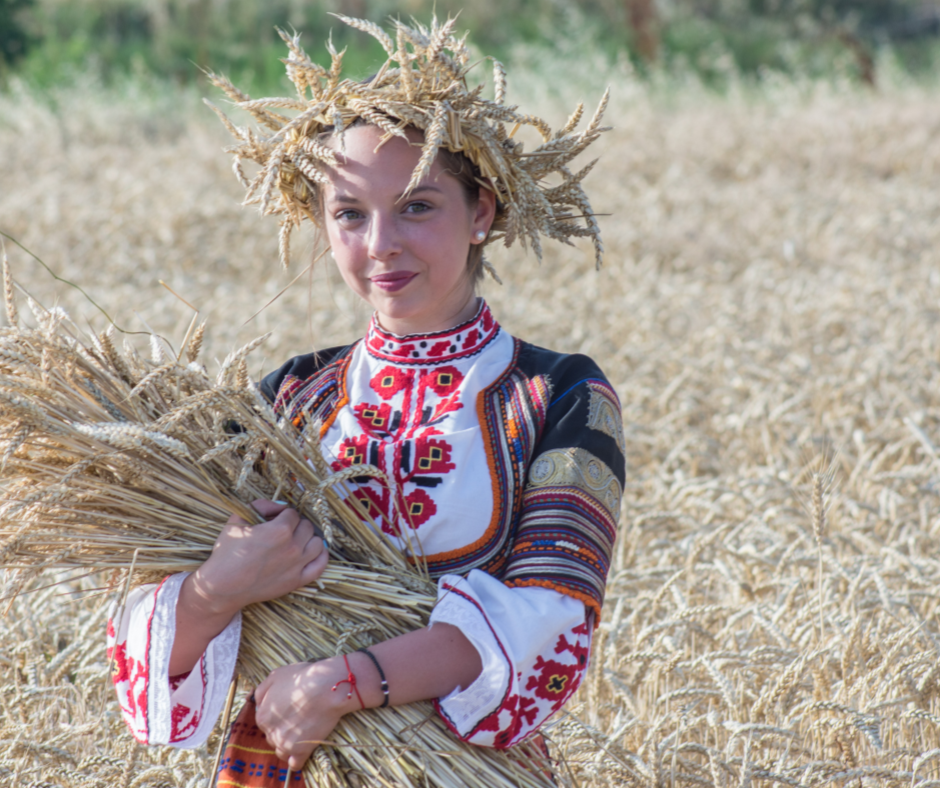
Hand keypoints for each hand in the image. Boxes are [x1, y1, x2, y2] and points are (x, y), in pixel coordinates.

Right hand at [189, 500, 328, 617]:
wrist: (222, 587)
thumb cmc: (227, 553)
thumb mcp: (237, 521)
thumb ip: (261, 506)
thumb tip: (280, 506)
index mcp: (280, 530)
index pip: (292, 513)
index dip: (282, 515)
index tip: (273, 520)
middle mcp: (293, 547)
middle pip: (306, 526)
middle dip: (295, 525)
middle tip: (282, 531)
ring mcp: (297, 565)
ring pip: (317, 543)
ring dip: (309, 538)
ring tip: (296, 540)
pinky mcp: (297, 581)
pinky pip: (320, 566)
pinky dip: (321, 556)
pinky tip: (314, 552)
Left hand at [254, 657, 358, 770]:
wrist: (326, 688)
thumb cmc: (302, 679)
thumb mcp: (276, 675)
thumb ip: (261, 691)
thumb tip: (255, 702)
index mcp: (262, 715)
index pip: (265, 722)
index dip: (277, 716)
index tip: (290, 710)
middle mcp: (270, 732)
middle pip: (272, 736)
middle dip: (282, 730)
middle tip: (298, 719)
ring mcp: (285, 744)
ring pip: (281, 751)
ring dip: (288, 744)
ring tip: (302, 733)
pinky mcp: (301, 751)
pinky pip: (295, 763)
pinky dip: (297, 759)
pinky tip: (303, 750)